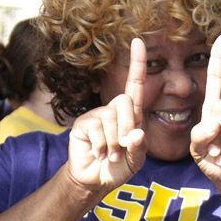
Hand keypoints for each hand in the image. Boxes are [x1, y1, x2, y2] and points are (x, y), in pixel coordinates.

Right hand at [66, 38, 146, 194]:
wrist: (95, 179)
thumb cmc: (118, 167)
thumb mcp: (135, 160)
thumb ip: (138, 148)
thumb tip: (136, 134)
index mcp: (131, 114)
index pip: (136, 84)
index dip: (137, 63)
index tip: (138, 41)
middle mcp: (114, 110)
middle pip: (125, 103)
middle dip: (127, 128)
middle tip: (122, 148)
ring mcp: (97, 115)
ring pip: (110, 119)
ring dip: (113, 142)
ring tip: (110, 154)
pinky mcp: (82, 123)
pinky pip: (95, 127)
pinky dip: (100, 145)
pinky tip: (98, 152)